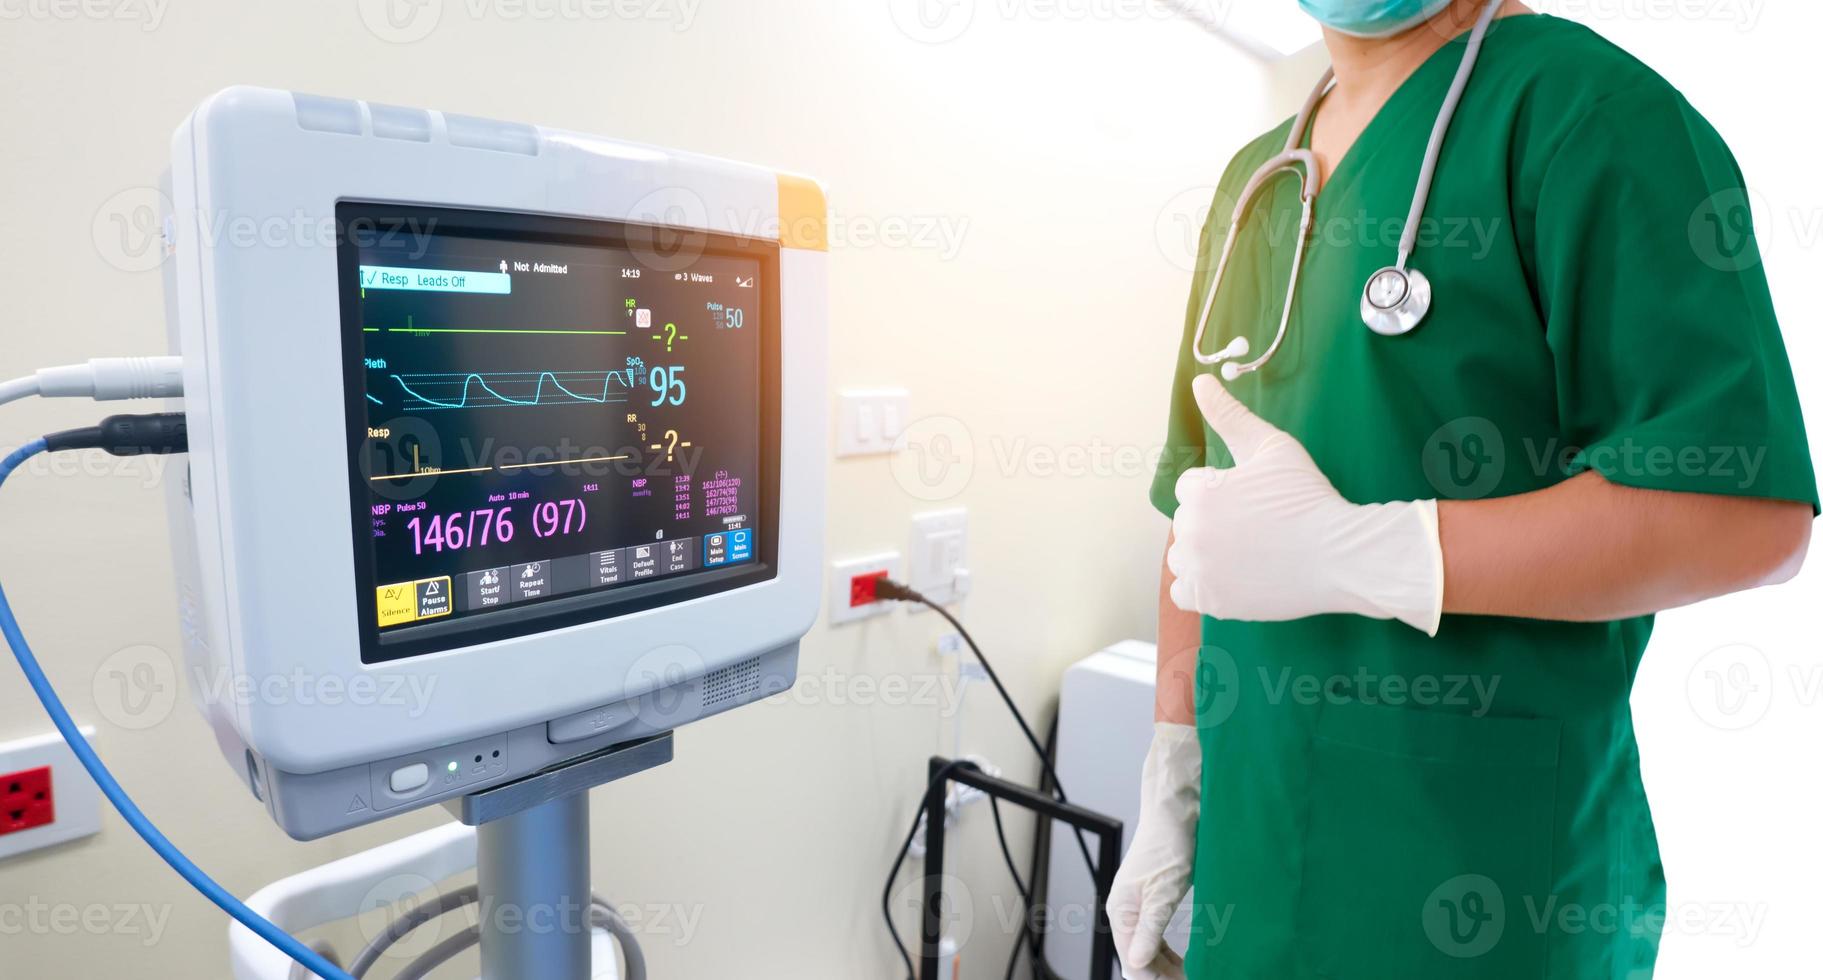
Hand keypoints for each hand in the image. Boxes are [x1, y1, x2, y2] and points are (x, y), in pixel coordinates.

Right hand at [1109, 723, 1198, 979]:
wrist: (1176, 810)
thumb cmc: (1170, 844)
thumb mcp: (1164, 892)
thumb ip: (1149, 931)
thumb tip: (1136, 964)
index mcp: (1121, 910)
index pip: (1132, 961)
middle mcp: (1126, 911)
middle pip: (1139, 957)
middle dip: (1161, 976)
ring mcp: (1139, 905)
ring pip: (1148, 949)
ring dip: (1166, 967)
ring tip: (1191, 976)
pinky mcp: (1153, 898)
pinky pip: (1157, 935)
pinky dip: (1169, 952)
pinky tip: (1184, 961)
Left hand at [1167, 374, 1443, 634]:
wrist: (1342, 555)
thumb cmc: (1310, 498)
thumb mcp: (1273, 447)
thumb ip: (1230, 415)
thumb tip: (1199, 381)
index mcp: (1200, 492)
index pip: (1192, 488)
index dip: (1225, 492)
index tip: (1256, 502)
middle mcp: (1191, 532)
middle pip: (1187, 522)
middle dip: (1215, 522)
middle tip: (1259, 529)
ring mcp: (1199, 570)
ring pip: (1182, 557)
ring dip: (1204, 555)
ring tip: (1247, 552)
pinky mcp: (1210, 602)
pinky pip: (1182, 594)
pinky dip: (1201, 588)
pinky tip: (1231, 578)